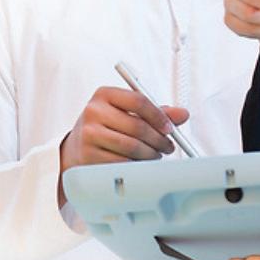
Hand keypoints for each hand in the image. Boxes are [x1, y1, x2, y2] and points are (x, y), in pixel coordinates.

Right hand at [58, 87, 188, 205]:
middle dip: (159, 139)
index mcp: (104, 94)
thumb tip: (183, 114)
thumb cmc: (108, 127)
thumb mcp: (127, 114)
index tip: (170, 128)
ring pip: (132, 147)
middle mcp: (93, 111)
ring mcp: (89, 134)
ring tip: (155, 155)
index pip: (138, 100)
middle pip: (137, 126)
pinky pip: (122, 163)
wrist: (76, 147)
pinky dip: (136, 166)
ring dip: (150, 154)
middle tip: (168, 147)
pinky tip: (140, 164)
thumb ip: (155, 112)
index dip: (159, 116)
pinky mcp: (88, 156)